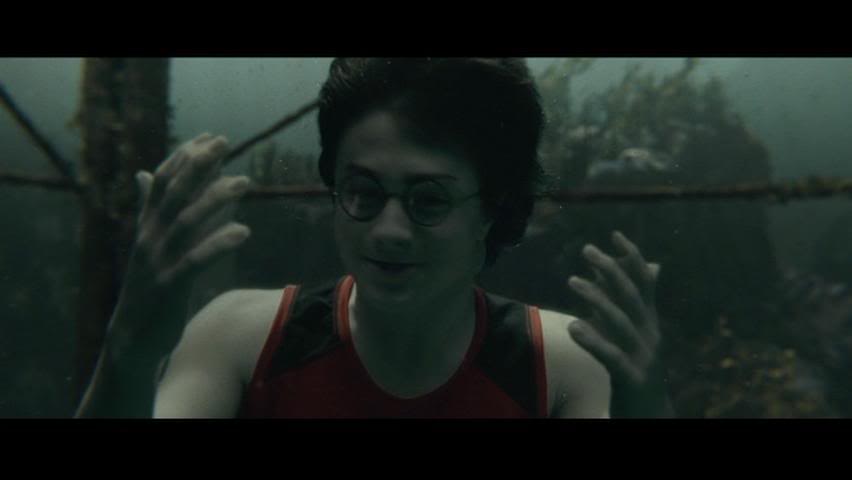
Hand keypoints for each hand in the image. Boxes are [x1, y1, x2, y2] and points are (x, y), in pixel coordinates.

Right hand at [108, 133, 252, 359]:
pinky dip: (218, 243)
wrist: (131, 339)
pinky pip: (195, 261)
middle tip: (225, 142)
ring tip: (245, 182)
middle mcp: (149, 238)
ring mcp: (157, 261)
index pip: (162, 181)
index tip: (209, 137)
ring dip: (216, 198)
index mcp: (147, 226)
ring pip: (186, 222)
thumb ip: (151, 208)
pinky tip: (243, 230)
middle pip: (173, 192)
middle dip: (199, 165)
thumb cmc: (149, 287)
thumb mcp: (150, 244)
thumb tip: (144, 172)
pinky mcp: (168, 287)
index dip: (184, 157)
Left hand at [567, 231, 672, 417]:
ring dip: (597, 298)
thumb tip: (628, 268)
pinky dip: (593, 339)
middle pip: (633, 296)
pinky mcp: (633, 378)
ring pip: (621, 322)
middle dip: (611, 269)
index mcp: (650, 322)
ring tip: (572, 280)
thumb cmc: (635, 369)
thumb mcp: (631, 333)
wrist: (651, 413)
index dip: (631, 258)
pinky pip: (612, 356)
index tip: (614, 234)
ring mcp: (644, 357)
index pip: (645, 283)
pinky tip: (574, 326)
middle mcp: (651, 335)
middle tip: (587, 249)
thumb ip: (625, 302)